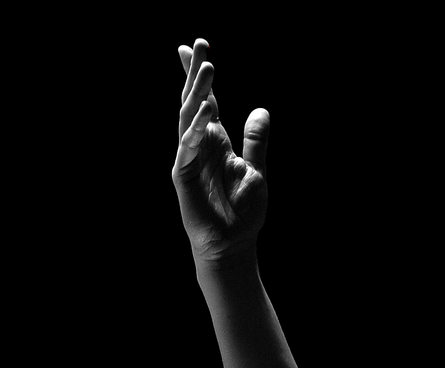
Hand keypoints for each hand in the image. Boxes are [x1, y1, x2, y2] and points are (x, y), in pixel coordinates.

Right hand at [173, 40, 268, 262]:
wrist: (232, 246)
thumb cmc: (242, 213)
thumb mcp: (256, 170)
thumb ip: (256, 141)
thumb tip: (261, 110)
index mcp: (215, 141)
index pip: (205, 101)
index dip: (198, 75)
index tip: (193, 45)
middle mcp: (199, 145)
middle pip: (193, 102)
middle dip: (194, 73)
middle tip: (198, 43)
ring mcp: (188, 159)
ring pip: (187, 118)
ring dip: (197, 93)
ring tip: (208, 68)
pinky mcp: (184, 176)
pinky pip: (187, 148)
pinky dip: (195, 130)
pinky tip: (206, 113)